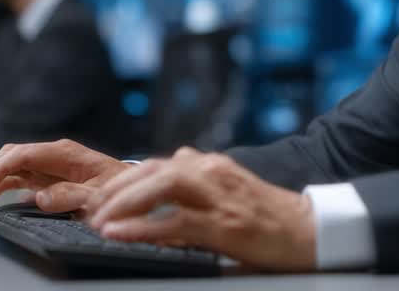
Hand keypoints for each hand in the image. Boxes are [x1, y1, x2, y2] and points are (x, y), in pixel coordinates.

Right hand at [0, 139, 127, 212]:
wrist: (132, 187)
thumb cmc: (118, 189)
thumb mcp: (98, 195)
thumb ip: (70, 195)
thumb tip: (40, 197)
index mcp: (66, 153)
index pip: (23, 154)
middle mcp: (55, 153)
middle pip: (13, 154)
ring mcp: (51, 162)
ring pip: (13, 161)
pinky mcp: (50, 173)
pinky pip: (21, 172)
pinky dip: (4, 181)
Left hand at [84, 147, 315, 271]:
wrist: (309, 230)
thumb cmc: (268, 215)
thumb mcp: (228, 189)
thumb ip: (196, 181)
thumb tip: (160, 178)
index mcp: (210, 164)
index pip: (156, 164)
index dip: (123, 180)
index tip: (99, 198)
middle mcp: (212, 171)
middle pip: (152, 169)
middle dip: (115, 189)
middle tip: (89, 210)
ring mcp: (218, 196)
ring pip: (161, 187)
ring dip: (123, 202)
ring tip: (97, 220)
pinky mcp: (224, 224)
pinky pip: (175, 221)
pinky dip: (142, 227)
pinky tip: (119, 234)